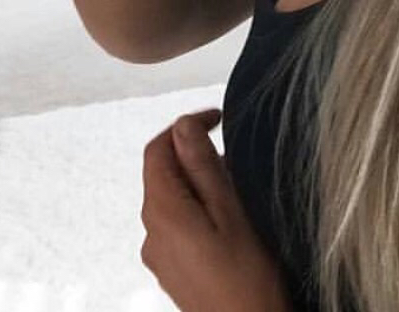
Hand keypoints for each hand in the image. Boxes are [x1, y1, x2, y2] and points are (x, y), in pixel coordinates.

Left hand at [140, 106, 293, 311]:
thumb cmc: (247, 280)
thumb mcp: (231, 211)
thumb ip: (203, 166)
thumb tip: (184, 126)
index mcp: (163, 212)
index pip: (157, 149)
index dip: (185, 125)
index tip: (218, 119)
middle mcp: (151, 232)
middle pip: (161, 173)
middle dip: (193, 152)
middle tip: (232, 151)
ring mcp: (159, 254)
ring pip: (171, 197)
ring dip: (197, 180)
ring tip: (235, 184)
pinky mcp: (171, 268)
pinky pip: (177, 222)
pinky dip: (197, 205)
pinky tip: (227, 217)